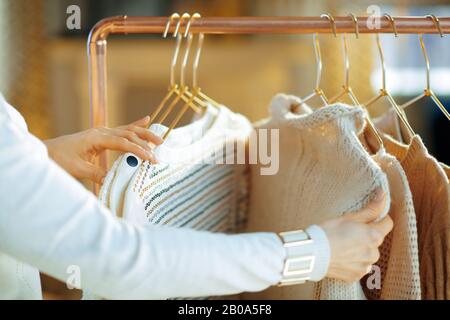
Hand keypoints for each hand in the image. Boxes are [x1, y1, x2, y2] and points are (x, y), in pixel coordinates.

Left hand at [44, 116, 162, 183]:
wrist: (46, 151)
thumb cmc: (59, 159)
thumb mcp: (78, 170)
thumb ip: (97, 174)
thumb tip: (115, 181)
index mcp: (96, 138)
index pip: (123, 143)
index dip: (138, 150)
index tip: (151, 158)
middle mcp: (101, 132)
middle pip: (129, 134)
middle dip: (146, 142)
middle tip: (159, 152)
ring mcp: (102, 132)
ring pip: (128, 130)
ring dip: (144, 134)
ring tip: (160, 140)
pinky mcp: (102, 136)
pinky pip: (122, 130)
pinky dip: (135, 126)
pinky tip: (146, 120)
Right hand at [319, 190, 392, 281]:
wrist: (313, 254)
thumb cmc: (329, 232)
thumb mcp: (349, 217)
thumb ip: (370, 208)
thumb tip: (383, 194)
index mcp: (374, 235)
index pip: (388, 223)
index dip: (378, 217)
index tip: (366, 217)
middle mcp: (374, 253)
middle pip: (376, 239)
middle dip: (366, 235)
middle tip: (348, 231)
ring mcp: (366, 266)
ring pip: (368, 253)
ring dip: (360, 249)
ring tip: (342, 245)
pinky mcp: (356, 276)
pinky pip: (359, 266)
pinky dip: (352, 261)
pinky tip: (340, 256)